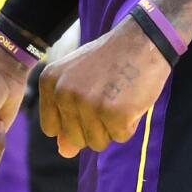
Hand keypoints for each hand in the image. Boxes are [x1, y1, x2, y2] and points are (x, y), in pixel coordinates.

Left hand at [39, 17, 169, 157]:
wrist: (141, 39)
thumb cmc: (110, 61)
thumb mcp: (79, 80)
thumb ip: (66, 114)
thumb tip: (63, 152)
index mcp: (49, 82)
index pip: (52, 128)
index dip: (73, 121)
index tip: (88, 98)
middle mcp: (64, 93)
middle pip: (75, 139)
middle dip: (95, 125)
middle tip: (107, 94)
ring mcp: (89, 104)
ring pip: (97, 143)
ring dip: (112, 126)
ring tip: (118, 96)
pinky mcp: (114, 114)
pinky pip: (120, 137)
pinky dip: (130, 123)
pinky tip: (131, 98)